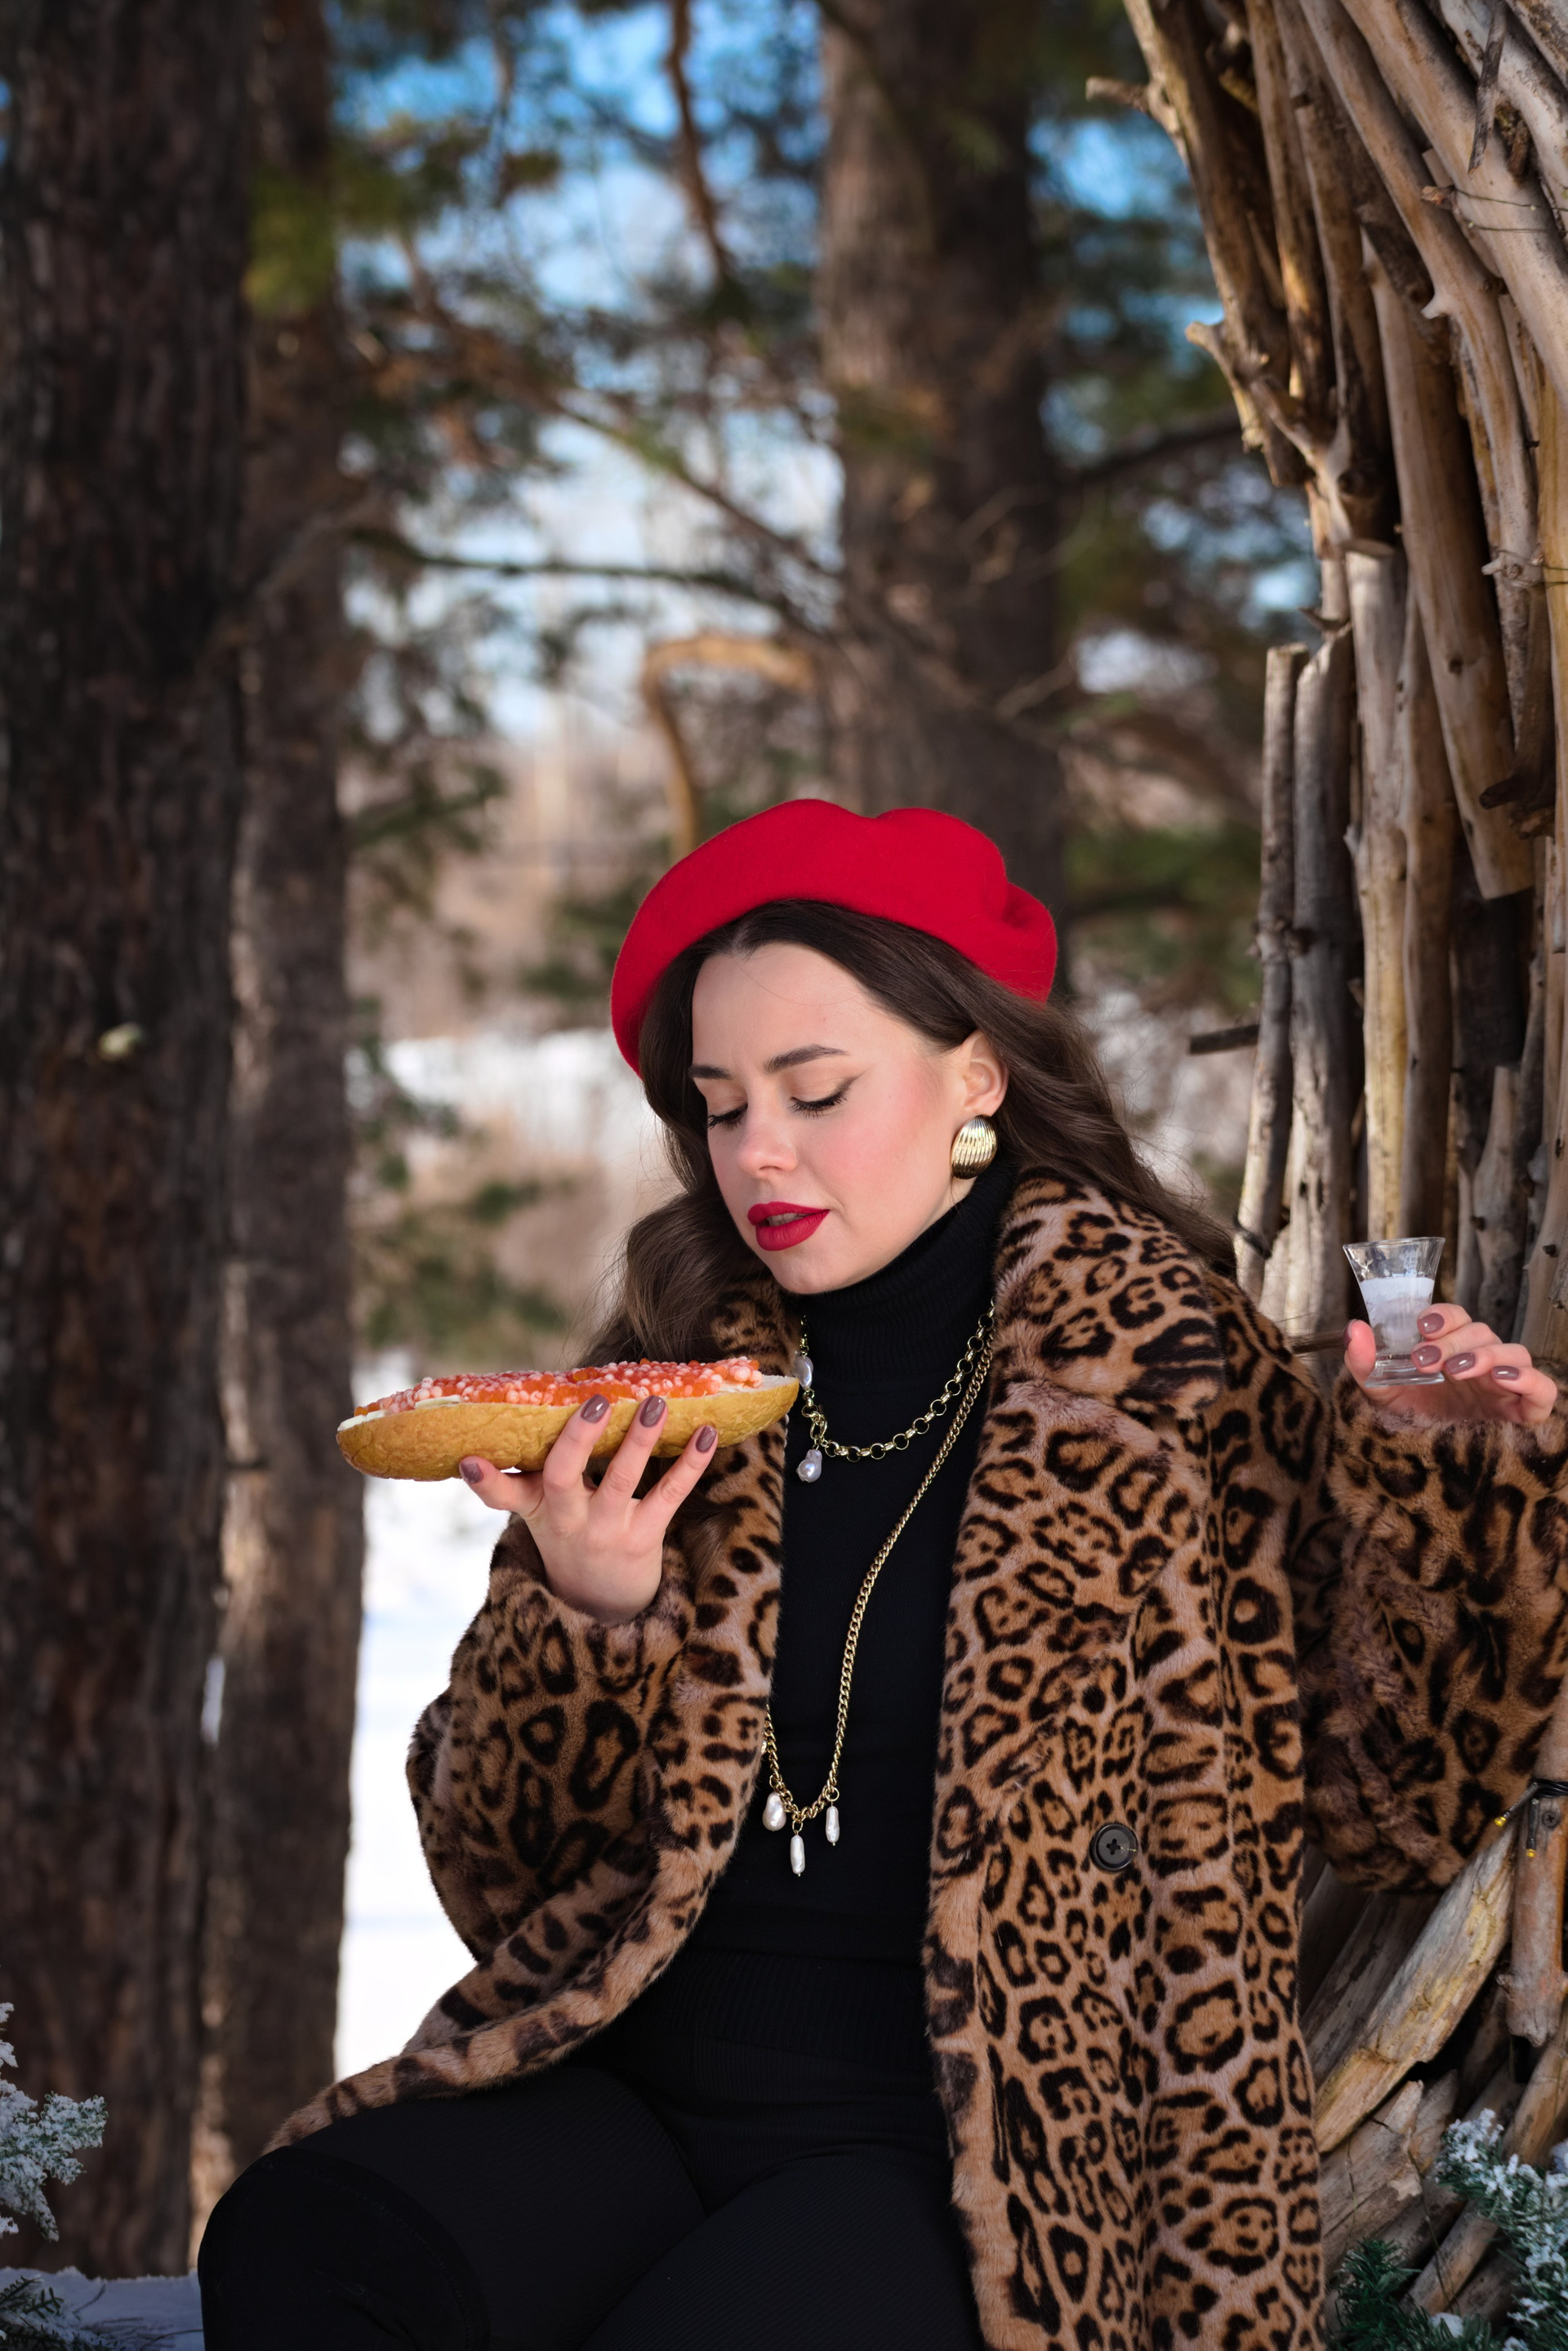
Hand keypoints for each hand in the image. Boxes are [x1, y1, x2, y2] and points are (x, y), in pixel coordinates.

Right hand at [457, 1394, 718, 1624]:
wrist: (600, 1605)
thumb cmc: (569, 1535)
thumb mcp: (538, 1509)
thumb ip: (526, 1471)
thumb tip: (521, 1405)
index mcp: (536, 1506)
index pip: (502, 1495)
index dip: (485, 1480)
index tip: (469, 1459)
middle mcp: (567, 1520)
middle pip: (563, 1476)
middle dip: (578, 1438)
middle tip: (598, 1400)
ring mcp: (607, 1531)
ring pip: (621, 1481)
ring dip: (639, 1439)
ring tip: (656, 1403)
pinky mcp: (644, 1538)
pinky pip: (669, 1497)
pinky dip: (690, 1464)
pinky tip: (706, 1433)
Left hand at [1346, 1305, 1557, 1426]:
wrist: (1424, 1468)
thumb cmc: (1410, 1422)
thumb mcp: (1381, 1392)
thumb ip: (1365, 1361)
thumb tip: (1354, 1328)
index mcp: (1451, 1350)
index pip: (1456, 1318)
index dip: (1444, 1316)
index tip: (1423, 1327)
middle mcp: (1480, 1361)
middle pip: (1481, 1332)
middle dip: (1453, 1341)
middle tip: (1426, 1360)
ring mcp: (1505, 1385)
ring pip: (1513, 1351)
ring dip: (1485, 1355)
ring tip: (1456, 1370)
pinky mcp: (1525, 1411)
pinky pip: (1543, 1389)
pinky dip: (1529, 1379)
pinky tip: (1504, 1378)